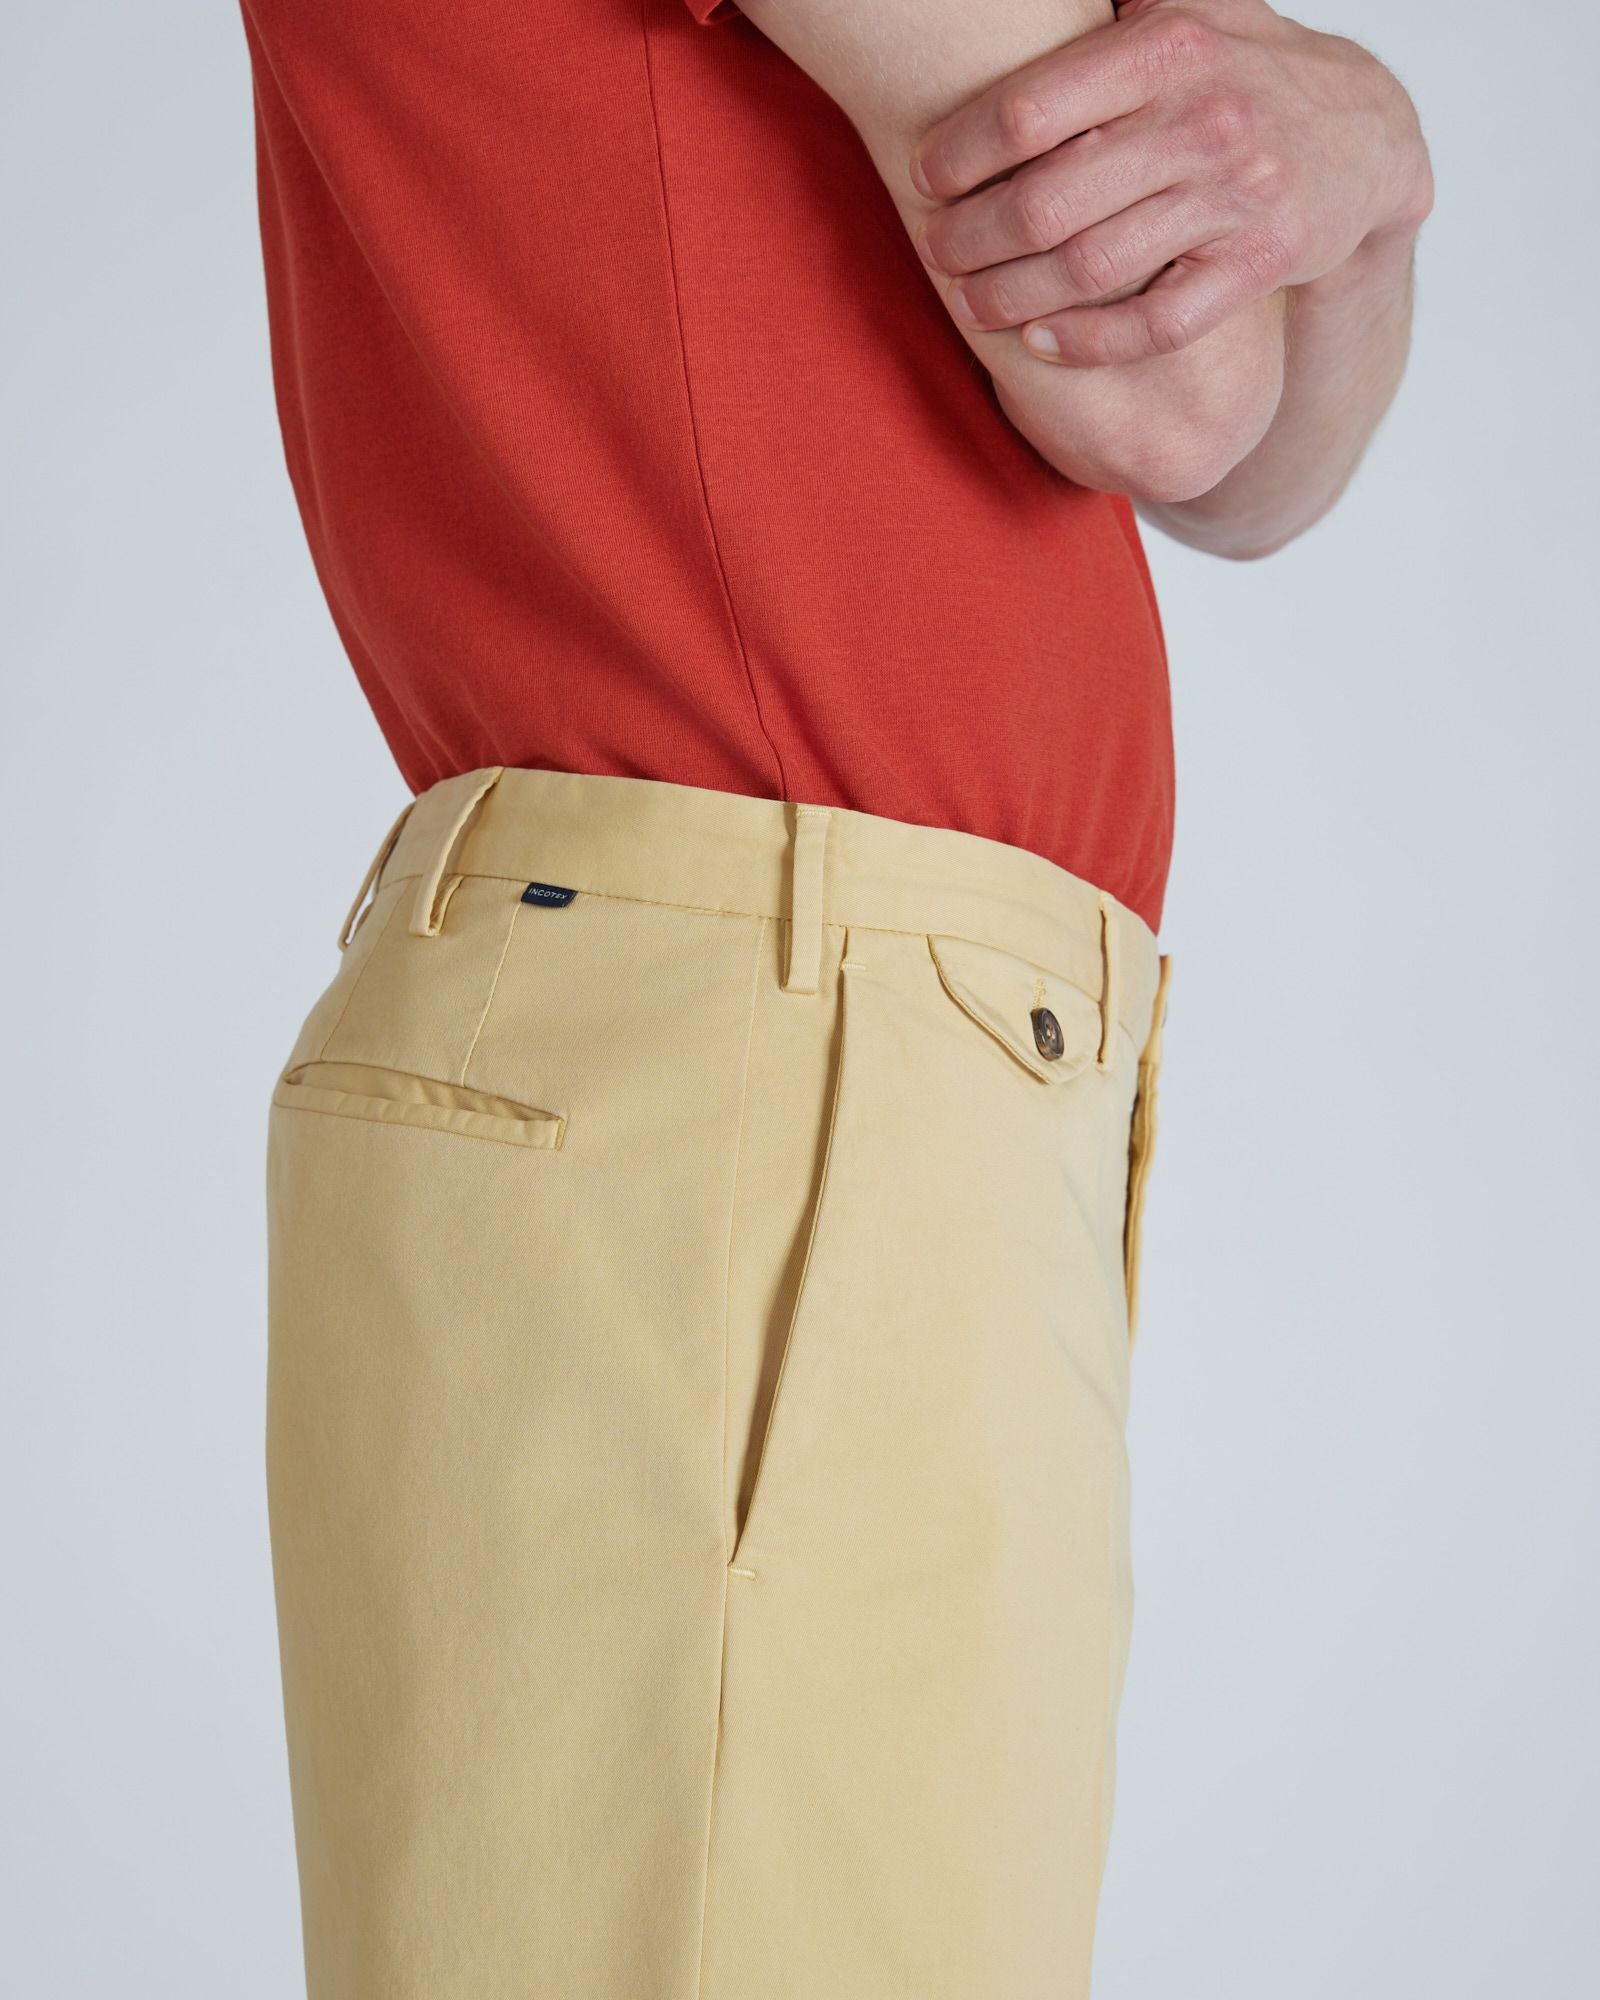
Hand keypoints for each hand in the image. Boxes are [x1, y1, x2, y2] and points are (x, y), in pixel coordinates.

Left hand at [908, 0, 1431, 365]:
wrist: (1368, 138)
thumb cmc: (1247, 72)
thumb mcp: (1194, 8)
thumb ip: (1118, 9)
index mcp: (1170, 47)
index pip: (1031, 109)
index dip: (960, 151)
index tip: (925, 175)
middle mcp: (1203, 120)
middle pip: (1047, 200)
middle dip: (973, 235)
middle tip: (936, 250)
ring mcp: (1234, 198)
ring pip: (1090, 268)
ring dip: (1012, 295)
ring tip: (970, 303)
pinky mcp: (1258, 265)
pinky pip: (1154, 323)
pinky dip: (1087, 340)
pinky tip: (1039, 343)